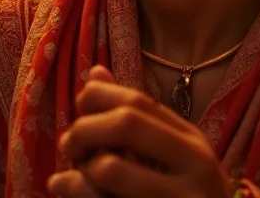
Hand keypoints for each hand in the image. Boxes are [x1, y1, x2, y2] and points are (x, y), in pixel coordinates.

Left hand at [48, 66, 232, 197]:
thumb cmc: (187, 195)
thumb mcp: (173, 155)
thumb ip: (136, 117)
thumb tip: (95, 74)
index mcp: (192, 140)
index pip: (139, 100)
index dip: (97, 98)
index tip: (81, 111)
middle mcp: (194, 165)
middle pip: (126, 124)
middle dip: (84, 129)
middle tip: (70, 147)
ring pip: (110, 168)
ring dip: (81, 169)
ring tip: (75, 177)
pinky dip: (77, 191)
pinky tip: (64, 187)